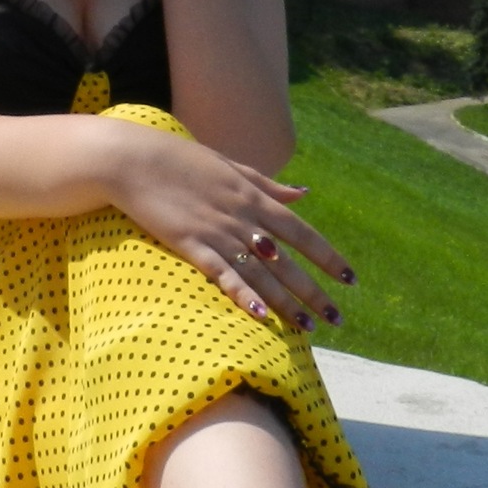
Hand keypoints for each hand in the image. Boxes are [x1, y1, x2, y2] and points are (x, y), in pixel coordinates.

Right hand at [106, 126, 356, 331]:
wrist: (136, 160)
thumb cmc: (184, 161)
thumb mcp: (232, 167)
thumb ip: (269, 184)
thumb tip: (304, 193)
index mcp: (255, 197)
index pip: (302, 233)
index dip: (328, 257)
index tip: (351, 279)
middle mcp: (243, 217)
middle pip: (288, 261)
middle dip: (314, 291)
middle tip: (338, 318)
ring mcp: (217, 232)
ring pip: (261, 274)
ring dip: (286, 302)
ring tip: (309, 328)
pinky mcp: (191, 244)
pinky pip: (222, 274)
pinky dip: (242, 293)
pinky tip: (259, 314)